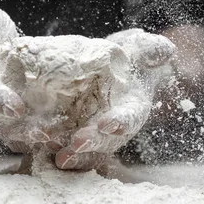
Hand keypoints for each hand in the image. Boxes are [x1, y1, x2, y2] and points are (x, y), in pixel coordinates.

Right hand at [0, 2, 52, 153]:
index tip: (17, 106)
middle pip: (3, 124)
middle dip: (25, 130)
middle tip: (46, 133)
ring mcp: (3, 116)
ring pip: (19, 135)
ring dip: (40, 139)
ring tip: (62, 140)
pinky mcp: (20, 120)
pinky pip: (32, 134)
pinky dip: (49, 138)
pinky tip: (69, 138)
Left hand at [54, 28, 175, 169]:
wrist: (110, 68)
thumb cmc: (130, 59)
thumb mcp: (141, 50)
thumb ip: (151, 50)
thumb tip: (166, 50)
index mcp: (132, 108)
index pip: (129, 118)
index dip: (120, 122)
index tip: (108, 124)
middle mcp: (112, 127)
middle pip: (103, 140)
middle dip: (91, 141)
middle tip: (77, 142)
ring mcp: (93, 133)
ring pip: (83, 150)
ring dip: (71, 153)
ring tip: (57, 153)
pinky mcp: (72, 132)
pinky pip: (63, 145)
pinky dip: (52, 147)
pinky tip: (38, 143)